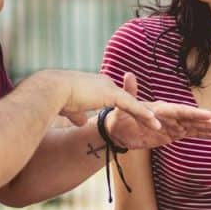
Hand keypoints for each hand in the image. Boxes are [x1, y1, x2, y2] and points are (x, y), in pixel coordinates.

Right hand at [43, 70, 160, 130]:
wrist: (52, 90)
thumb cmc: (56, 99)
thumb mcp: (69, 108)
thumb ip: (78, 114)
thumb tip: (81, 123)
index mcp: (94, 86)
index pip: (114, 97)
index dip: (125, 107)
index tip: (133, 115)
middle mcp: (104, 83)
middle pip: (127, 99)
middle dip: (139, 111)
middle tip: (153, 121)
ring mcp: (109, 88)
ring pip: (132, 102)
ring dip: (145, 114)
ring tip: (158, 125)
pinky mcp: (111, 94)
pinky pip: (132, 105)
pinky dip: (143, 114)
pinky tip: (154, 122)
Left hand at [106, 72, 210, 149]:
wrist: (117, 129)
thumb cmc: (119, 116)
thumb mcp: (122, 104)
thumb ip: (130, 91)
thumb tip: (128, 74)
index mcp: (161, 108)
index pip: (180, 111)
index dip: (194, 113)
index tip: (209, 115)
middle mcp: (170, 115)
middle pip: (192, 119)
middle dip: (208, 122)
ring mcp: (173, 124)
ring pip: (194, 127)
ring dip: (209, 129)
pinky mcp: (173, 134)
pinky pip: (191, 134)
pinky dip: (204, 135)